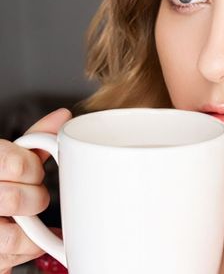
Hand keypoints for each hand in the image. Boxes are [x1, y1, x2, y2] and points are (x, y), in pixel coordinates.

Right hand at [0, 108, 71, 271]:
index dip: (32, 170)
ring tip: (28, 222)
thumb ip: (30, 142)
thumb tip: (63, 118)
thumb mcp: (2, 158)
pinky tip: (23, 241)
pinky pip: (6, 261)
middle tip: (32, 197)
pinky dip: (22, 253)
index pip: (18, 166)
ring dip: (31, 232)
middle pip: (20, 200)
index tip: (31, 172)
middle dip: (35, 199)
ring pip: (13, 237)